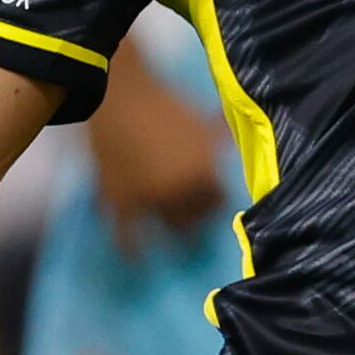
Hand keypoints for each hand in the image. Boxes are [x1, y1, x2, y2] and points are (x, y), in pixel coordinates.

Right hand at [87, 67, 230, 245]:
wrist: (118, 94)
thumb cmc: (164, 100)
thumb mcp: (201, 118)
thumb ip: (220, 138)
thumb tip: (237, 150)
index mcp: (204, 171)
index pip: (220, 200)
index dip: (217, 200)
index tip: (215, 200)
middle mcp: (180, 191)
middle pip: (197, 218)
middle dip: (200, 219)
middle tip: (198, 219)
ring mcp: (149, 201)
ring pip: (170, 229)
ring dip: (177, 238)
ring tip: (182, 248)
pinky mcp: (119, 203)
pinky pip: (126, 236)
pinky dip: (131, 250)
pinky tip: (137, 260)